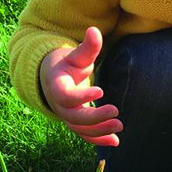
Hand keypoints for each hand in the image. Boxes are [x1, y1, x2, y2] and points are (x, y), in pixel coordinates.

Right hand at [39, 26, 121, 146]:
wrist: (52, 79)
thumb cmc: (66, 64)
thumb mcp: (74, 55)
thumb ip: (87, 47)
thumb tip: (94, 30)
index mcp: (57, 86)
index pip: (67, 96)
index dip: (82, 96)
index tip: (101, 90)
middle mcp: (59, 105)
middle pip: (74, 117)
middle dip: (95, 118)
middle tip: (116, 113)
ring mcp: (66, 116)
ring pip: (80, 129)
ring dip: (99, 131)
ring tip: (119, 127)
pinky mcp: (74, 123)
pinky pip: (85, 135)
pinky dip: (98, 140)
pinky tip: (115, 141)